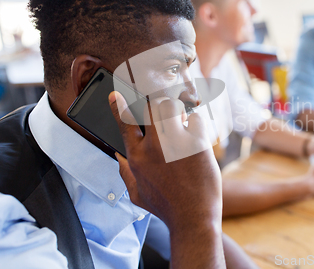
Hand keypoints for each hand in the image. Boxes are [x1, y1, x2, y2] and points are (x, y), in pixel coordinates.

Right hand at [108, 91, 221, 229]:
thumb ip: (125, 173)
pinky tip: (196, 136)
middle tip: (165, 113)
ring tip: (180, 121)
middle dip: (157, 105)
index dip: (119, 106)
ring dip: (176, 110)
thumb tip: (118, 157)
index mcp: (137, 158)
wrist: (192, 218)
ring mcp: (176, 143)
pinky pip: (196, 119)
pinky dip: (196, 124)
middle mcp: (154, 147)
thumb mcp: (137, 194)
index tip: (116, 95)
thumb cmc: (166, 207)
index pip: (124, 124)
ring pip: (172, 106)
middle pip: (151, 107)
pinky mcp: (197, 144)